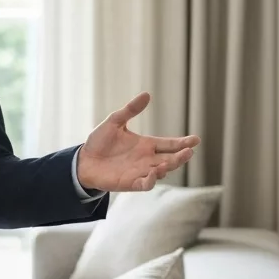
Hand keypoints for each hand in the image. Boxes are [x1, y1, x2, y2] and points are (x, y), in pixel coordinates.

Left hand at [77, 92, 200, 192]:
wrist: (82, 160)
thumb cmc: (99, 141)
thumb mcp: (115, 121)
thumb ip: (131, 110)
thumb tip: (147, 94)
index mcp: (146, 145)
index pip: (169, 144)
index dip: (183, 142)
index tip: (196, 139)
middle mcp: (147, 159)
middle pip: (170, 159)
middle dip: (181, 156)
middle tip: (189, 151)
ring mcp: (140, 172)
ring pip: (161, 172)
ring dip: (168, 168)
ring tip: (170, 162)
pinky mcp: (130, 183)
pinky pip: (145, 184)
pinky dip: (151, 181)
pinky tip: (153, 174)